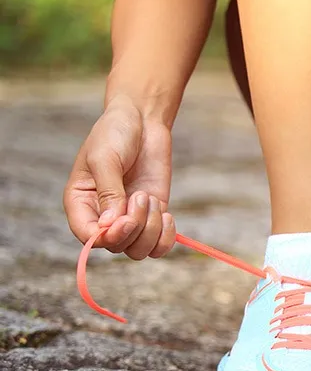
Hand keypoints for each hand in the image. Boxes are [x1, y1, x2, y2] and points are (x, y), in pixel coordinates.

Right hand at [64, 94, 176, 259]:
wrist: (141, 120)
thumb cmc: (115, 134)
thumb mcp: (106, 159)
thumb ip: (108, 191)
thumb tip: (111, 225)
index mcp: (81, 204)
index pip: (88, 237)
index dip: (107, 237)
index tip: (125, 221)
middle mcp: (103, 216)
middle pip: (117, 246)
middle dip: (134, 227)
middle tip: (141, 196)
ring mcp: (130, 218)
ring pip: (138, 250)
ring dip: (150, 230)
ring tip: (150, 198)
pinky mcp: (152, 215)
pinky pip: (159, 244)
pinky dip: (166, 238)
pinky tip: (168, 216)